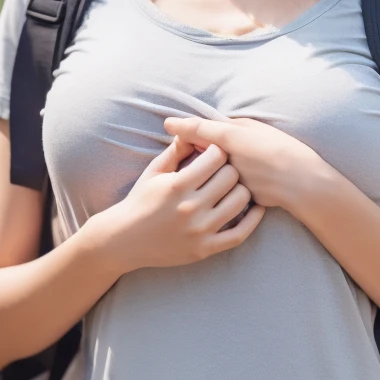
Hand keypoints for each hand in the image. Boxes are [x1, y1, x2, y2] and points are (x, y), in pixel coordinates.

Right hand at [92, 135, 265, 273]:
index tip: (216, 153)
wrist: (124, 240)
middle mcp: (190, 207)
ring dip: (241, 191)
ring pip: (240, 201)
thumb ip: (175, 150)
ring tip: (235, 187)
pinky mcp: (204, 249)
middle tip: (227, 170)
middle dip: (230, 168)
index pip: (216, 157)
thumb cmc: (140, 201)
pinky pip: (239, 234)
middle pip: (231, 177)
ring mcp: (199, 231)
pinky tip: (255, 209)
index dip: (218, 151)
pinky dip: (252, 220)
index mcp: (178, 185)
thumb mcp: (154, 171)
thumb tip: (192, 130)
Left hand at [163, 115, 318, 212]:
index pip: (197, 129)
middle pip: (198, 154)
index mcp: (230, 138)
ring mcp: (227, 182)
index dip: (180, 126)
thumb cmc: (284, 150)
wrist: (303, 184)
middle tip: (187, 145)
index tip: (168, 124)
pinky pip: (221, 191)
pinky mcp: (234, 199)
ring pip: (207, 175)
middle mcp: (224, 161)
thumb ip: (234, 126)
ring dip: (203, 172)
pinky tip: (220, 188)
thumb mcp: (259, 129)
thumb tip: (216, 127)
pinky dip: (218, 188)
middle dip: (192, 150)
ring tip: (208, 170)